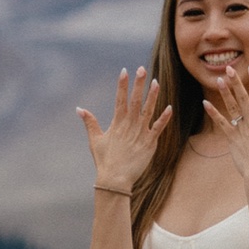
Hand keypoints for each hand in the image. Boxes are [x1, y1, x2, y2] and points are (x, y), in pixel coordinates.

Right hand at [77, 68, 171, 192]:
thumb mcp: (95, 140)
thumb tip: (79, 109)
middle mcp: (129, 125)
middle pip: (135, 100)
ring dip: (152, 96)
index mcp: (117, 123)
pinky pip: (158, 128)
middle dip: (138, 84)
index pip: (120, 99)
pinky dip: (164, 118)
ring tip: (156, 82)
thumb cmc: (104, 160)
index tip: (125, 70)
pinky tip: (169, 107)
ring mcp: (141, 133)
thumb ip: (89, 122)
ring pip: (148, 110)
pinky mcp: (150, 143)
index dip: (122, 84)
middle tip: (142, 69)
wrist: (115, 179)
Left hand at [202, 64, 248, 190]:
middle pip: (243, 96)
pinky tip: (205, 103)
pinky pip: (221, 123)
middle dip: (236, 81)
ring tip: (219, 79)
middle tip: (230, 68)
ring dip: (225, 92)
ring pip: (231, 106)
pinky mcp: (231, 138)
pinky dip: (213, 113)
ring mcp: (241, 129)